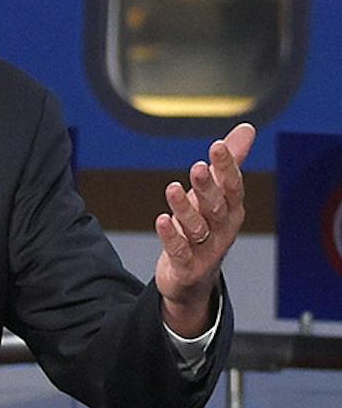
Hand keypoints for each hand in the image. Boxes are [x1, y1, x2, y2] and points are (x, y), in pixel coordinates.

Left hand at [154, 121, 250, 337]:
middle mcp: (222, 229)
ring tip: (172, 189)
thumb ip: (229, 163)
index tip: (216, 146)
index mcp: (232, 209)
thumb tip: (246, 128)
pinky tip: (161, 220)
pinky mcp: (187, 267)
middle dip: (208, 187)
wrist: (193, 278)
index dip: (226, 167)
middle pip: (217, 206)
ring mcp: (206, 249)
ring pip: (197, 227)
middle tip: (197, 166)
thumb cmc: (205, 228)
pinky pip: (179, 251)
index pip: (233, 185)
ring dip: (185, 208)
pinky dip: (171, 236)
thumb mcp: (215, 195)